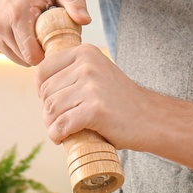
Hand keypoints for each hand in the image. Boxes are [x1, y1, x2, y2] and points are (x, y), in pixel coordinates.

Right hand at [0, 0, 89, 65]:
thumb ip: (74, 0)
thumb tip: (85, 20)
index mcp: (17, 15)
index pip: (33, 54)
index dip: (50, 53)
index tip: (59, 41)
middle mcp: (1, 26)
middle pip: (27, 59)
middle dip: (42, 54)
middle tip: (52, 37)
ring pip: (20, 59)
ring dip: (32, 53)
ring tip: (40, 35)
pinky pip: (13, 55)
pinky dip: (23, 50)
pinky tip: (29, 36)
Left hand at [34, 43, 154, 150]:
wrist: (151, 119)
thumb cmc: (120, 101)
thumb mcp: (98, 74)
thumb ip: (73, 73)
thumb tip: (41, 89)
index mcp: (85, 53)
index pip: (43, 69)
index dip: (41, 89)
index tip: (51, 102)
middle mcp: (87, 65)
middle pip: (46, 92)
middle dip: (48, 111)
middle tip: (60, 121)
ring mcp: (92, 87)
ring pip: (51, 109)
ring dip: (51, 125)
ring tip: (62, 130)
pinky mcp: (95, 110)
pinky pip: (61, 125)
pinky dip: (57, 135)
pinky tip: (62, 138)